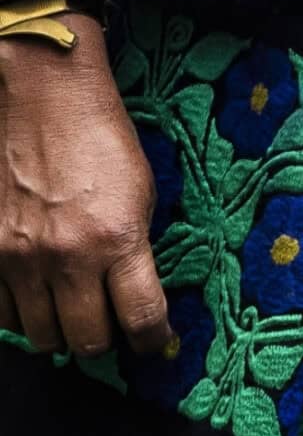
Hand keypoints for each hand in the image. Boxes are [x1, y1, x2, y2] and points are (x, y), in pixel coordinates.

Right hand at [0, 17, 169, 359]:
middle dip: (104, 339)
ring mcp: (20, 259)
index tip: (154, 342)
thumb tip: (133, 295)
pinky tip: (35, 292)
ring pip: (43, 336)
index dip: (151, 339)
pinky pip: (4, 316)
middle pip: (87, 342)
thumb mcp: (139, 187)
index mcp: (117, 236)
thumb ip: (134, 246)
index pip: (140, 318)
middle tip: (109, 322)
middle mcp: (67, 257)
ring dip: (61, 328)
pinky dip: (22, 313)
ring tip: (71, 306)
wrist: (43, 93)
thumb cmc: (99, 133)